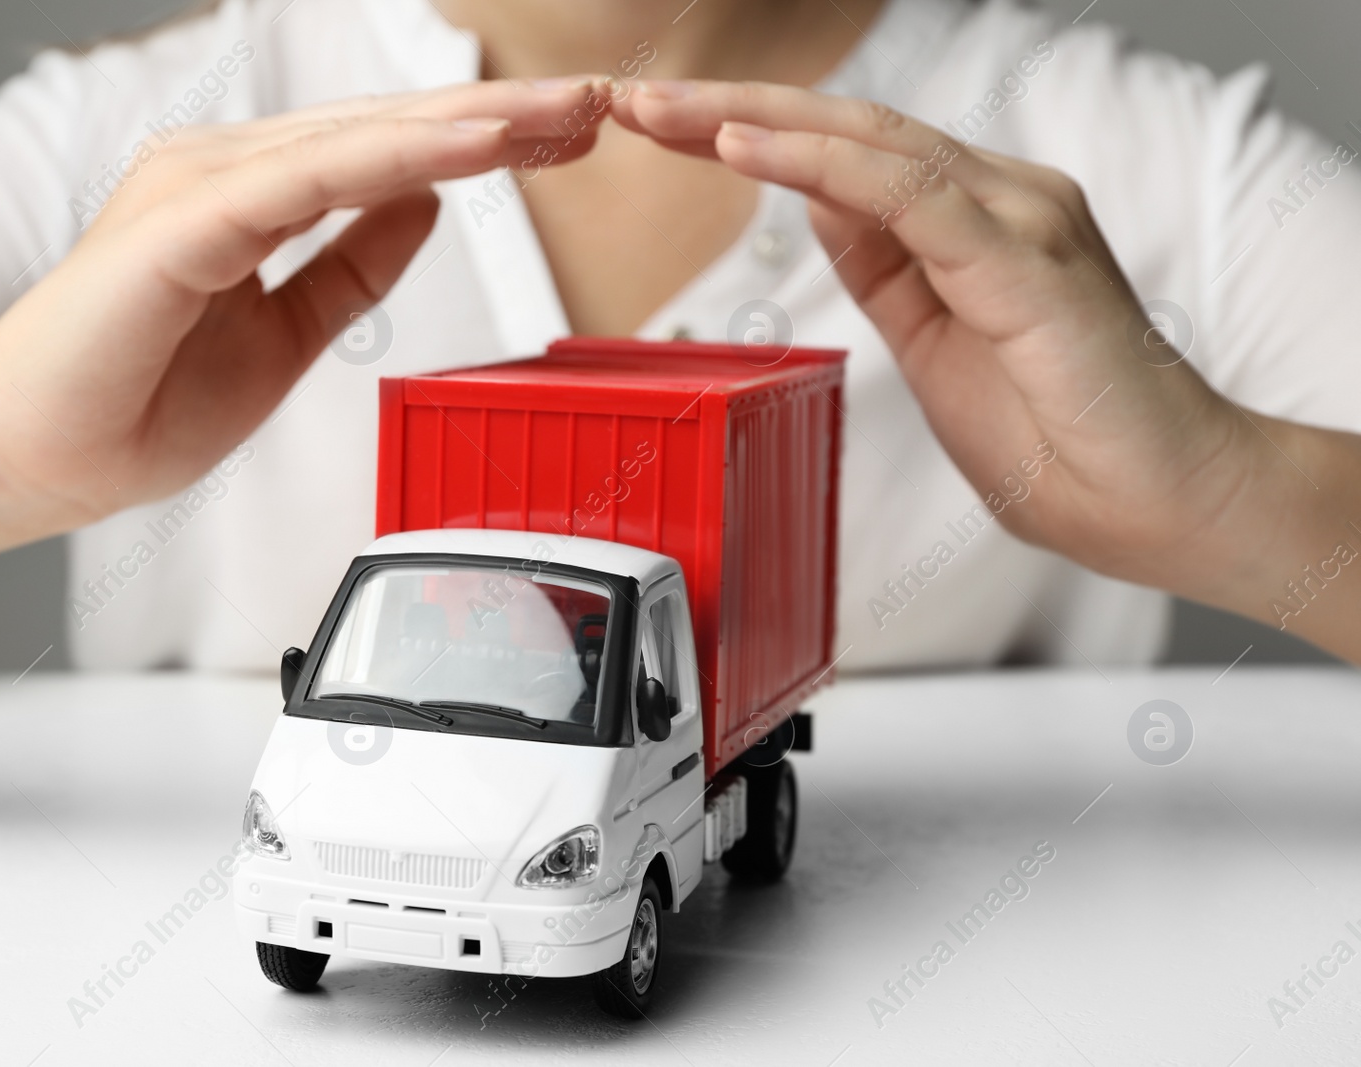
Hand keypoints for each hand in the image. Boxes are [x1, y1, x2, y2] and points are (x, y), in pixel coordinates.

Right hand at [0, 78, 607, 529]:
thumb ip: (353, 265)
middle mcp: (230, 171)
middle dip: (504, 116)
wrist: (45, 459)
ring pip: (364, 138)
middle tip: (601, 104)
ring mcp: (205, 185)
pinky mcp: (187, 222)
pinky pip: (316, 178)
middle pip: (392, 129)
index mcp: (252, 194)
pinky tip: (480, 146)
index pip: (391, 153)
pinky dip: (403, 158)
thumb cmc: (143, 400)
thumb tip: (429, 208)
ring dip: (472, 123)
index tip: (571, 138)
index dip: (486, 142)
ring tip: (564, 112)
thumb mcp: (288, 330)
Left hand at [615, 82, 1306, 606]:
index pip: (846, 151)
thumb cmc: (1058, 435)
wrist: (1156, 501)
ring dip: (755, 122)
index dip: (750, 131)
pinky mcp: (1026, 262)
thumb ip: (884, 265)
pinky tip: (748, 149)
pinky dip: (822, 166)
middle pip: (846, 127)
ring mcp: (1018, 220)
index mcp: (973, 217)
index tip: (664, 126)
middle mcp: (999, 198)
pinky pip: (909, 197)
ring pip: (870, 143)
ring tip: (666, 112)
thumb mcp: (932, 338)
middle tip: (637, 99)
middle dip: (731, 108)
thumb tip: (819, 199)